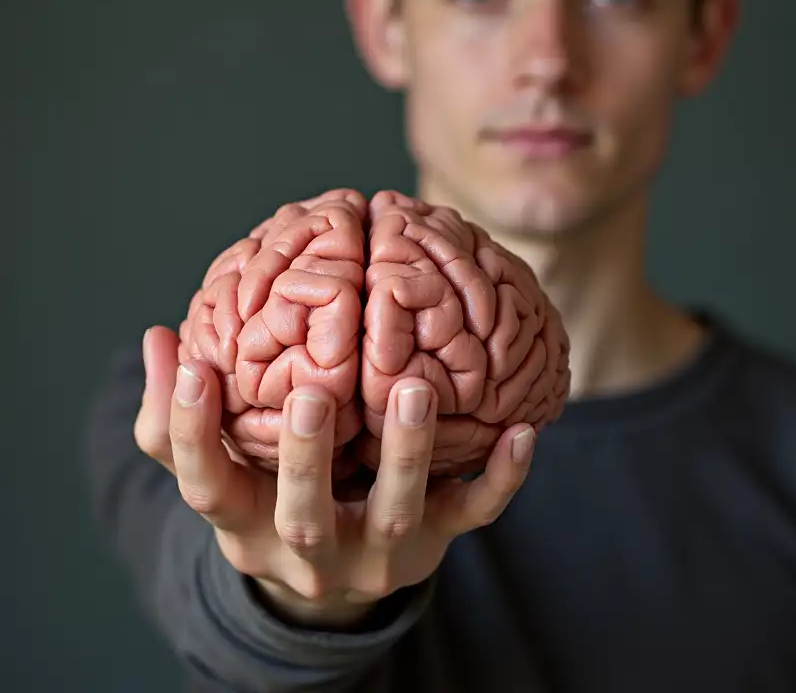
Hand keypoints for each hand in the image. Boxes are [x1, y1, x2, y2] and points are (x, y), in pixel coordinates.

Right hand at [134, 326, 535, 627]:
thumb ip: (178, 412)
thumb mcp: (222, 469)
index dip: (192, 434)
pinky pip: (473, 515)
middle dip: (307, 460)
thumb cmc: (272, 496)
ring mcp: (379, 552)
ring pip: (394, 514)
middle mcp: (311, 548)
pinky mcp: (437, 541)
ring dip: (406, 455)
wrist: (339, 575)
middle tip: (313, 396)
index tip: (197, 369)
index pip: (207, 487)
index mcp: (248, 522)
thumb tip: (158, 336)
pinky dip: (500, 478)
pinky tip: (521, 433)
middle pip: (304, 515)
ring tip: (415, 393)